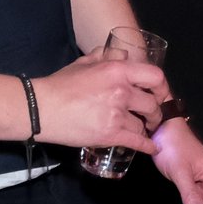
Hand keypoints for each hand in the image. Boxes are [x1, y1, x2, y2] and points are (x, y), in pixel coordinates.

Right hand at [37, 54, 165, 152]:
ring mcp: (116, 114)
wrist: (41, 109)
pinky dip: (146, 146)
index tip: (159, 94)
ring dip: (143, 128)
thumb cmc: (61, 84)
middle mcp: (121, 91)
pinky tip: (151, 148)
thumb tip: (124, 55)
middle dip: (154, 112)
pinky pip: (136, 142)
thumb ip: (108, 55)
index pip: (155, 76)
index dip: (161, 87)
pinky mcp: (109, 134)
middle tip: (151, 116)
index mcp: (117, 70)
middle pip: (152, 104)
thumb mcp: (85, 62)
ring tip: (142, 130)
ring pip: (143, 124)